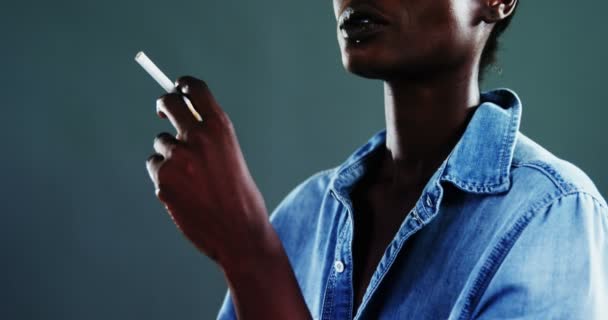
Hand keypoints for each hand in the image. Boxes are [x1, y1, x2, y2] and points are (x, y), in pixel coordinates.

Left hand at [145, 76, 272, 267]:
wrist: (240, 232)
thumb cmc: (239, 196)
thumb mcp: (231, 154)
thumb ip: (209, 135)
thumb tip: (184, 116)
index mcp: (221, 128)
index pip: (195, 89)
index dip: (183, 85)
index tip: (177, 88)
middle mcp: (198, 137)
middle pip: (169, 103)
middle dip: (165, 105)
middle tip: (164, 112)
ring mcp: (178, 157)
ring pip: (162, 143)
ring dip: (170, 155)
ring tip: (192, 180)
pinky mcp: (163, 179)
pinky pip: (155, 166)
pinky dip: (164, 176)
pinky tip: (183, 192)